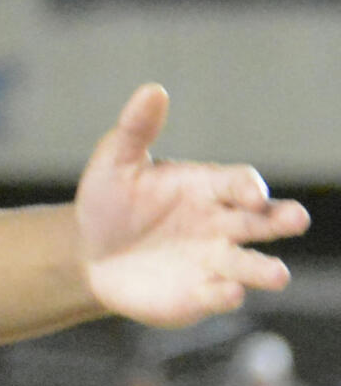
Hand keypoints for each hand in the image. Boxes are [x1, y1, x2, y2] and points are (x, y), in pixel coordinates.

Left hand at [76, 83, 309, 326]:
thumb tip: (152, 90)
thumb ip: (136, 129)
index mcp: (208, 187)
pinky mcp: (200, 295)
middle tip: (297, 219)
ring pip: (250, 265)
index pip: (239, 183)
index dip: (248, 187)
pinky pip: (219, 295)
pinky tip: (226, 293)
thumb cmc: (109, 200)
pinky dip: (225, 295)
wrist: (87, 251)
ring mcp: (214, 261)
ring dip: (265, 269)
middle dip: (280, 220)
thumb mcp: (116, 162)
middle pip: (261, 222)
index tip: (251, 193)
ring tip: (277, 274)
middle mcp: (221, 224)